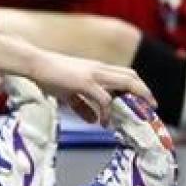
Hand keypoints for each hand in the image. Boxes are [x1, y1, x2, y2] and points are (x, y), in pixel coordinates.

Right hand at [26, 50, 152, 123]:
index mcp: (97, 68)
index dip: (138, 88)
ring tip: (139, 115)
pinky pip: (105, 99)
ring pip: (127, 83)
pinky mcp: (85, 82)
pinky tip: (104, 122)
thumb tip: (94, 121)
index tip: (145, 102)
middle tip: (151, 109)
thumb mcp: (68, 93)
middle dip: (145, 93)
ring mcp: (94, 74)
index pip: (126, 75)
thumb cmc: (48, 74)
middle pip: (132, 77)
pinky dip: (108, 112)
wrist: (34, 63)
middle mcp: (100, 69)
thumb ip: (82, 106)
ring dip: (136, 99)